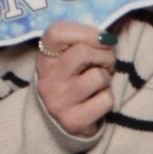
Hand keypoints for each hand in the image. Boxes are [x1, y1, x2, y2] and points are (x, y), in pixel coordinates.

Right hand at [36, 20, 116, 135]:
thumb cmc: (72, 80)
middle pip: (83, 52)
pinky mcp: (73, 121)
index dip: (86, 31)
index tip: (101, 38)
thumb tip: (108, 35)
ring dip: (106, 78)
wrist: (60, 122)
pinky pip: (105, 100)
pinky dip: (108, 98)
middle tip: (105, 62)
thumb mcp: (69, 57)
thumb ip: (83, 41)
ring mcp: (58, 102)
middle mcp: (47, 79)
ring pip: (97, 76)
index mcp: (44, 58)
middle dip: (104, 55)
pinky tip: (96, 100)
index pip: (57, 32)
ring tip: (99, 83)